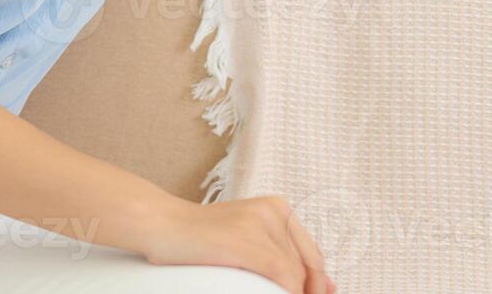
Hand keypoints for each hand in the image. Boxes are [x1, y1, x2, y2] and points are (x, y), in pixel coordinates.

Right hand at [137, 194, 336, 293]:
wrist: (163, 225)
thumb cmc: (200, 238)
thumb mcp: (247, 239)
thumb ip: (282, 255)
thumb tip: (328, 285)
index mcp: (278, 207)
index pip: (313, 254)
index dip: (318, 283)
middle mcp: (274, 210)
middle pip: (306, 266)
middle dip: (306, 291)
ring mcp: (261, 223)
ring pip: (294, 274)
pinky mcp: (247, 240)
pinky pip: (282, 275)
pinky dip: (285, 293)